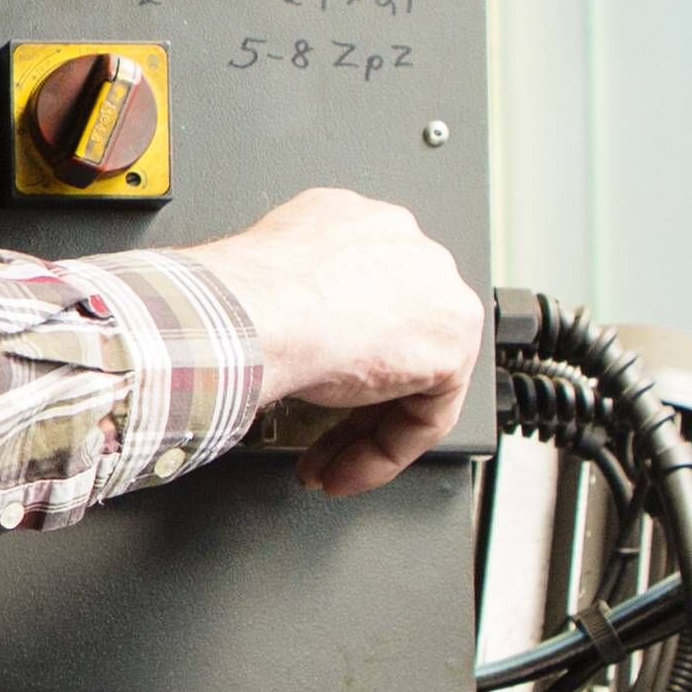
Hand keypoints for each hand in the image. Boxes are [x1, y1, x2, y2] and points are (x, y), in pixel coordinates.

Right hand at [178, 188, 482, 497]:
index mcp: (357, 223)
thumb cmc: (241, 299)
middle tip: (315, 444)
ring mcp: (436, 292)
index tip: (306, 391)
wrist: (253, 312)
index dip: (333, 360)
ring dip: (363, 433)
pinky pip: (427, 412)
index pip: (363, 301)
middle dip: (350, 405)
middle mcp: (406, 249)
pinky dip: (385, 451)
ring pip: (411, 379)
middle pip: (393, 342)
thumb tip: (276, 339)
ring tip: (325, 466)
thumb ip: (290, 302)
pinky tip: (347, 468)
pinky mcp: (450, 343)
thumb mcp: (265, 285)